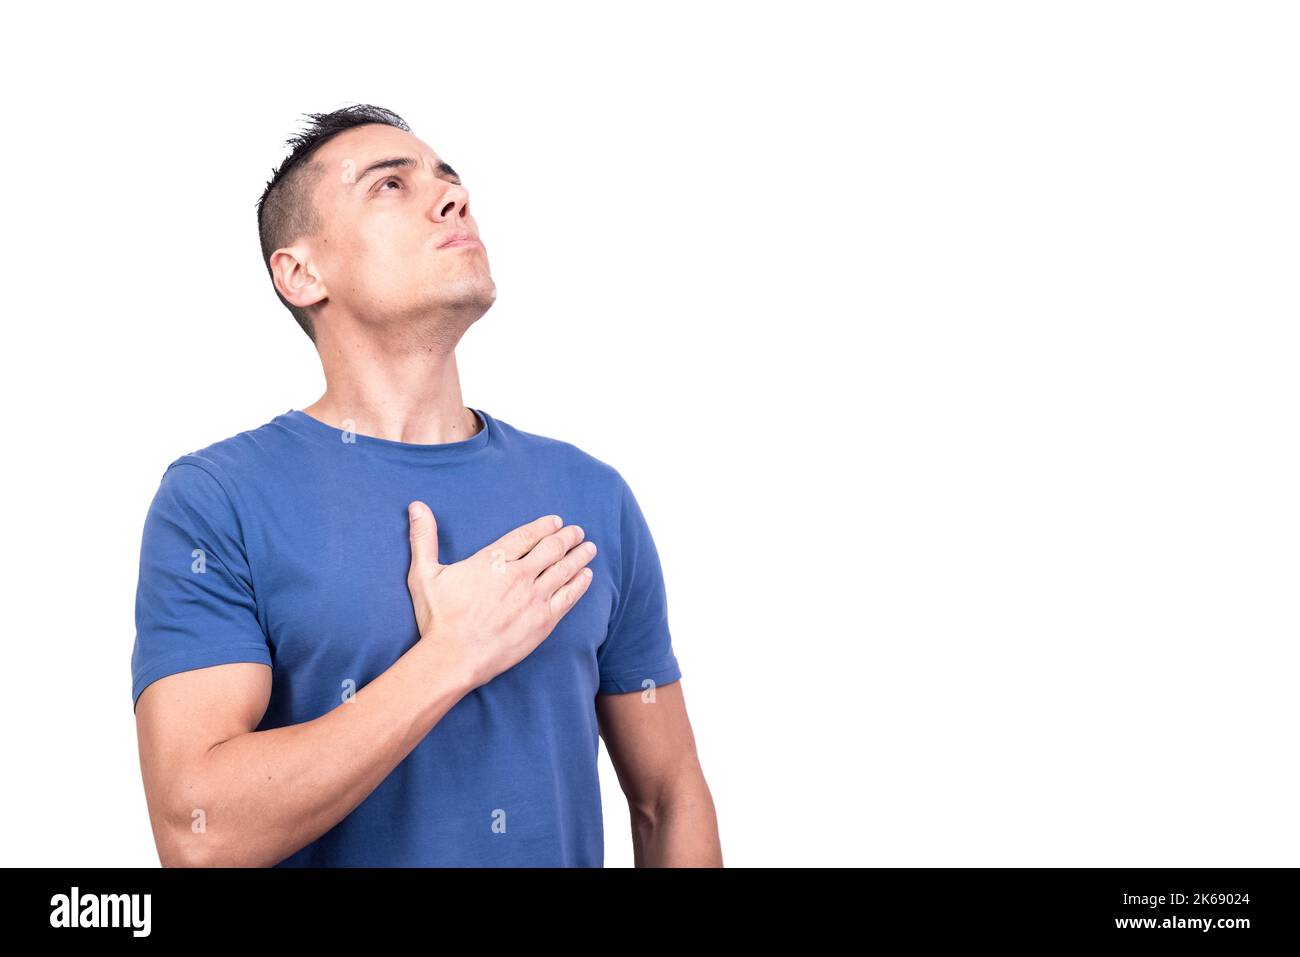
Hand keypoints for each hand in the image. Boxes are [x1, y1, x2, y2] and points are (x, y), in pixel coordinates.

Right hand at [405, 502, 596, 690]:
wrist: (455, 657)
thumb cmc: (439, 618)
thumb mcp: (425, 574)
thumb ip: (423, 538)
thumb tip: (416, 506)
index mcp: (493, 560)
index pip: (526, 536)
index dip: (544, 526)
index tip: (556, 521)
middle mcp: (518, 575)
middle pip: (551, 549)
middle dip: (567, 537)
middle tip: (577, 531)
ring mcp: (534, 598)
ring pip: (564, 570)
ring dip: (579, 556)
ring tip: (588, 547)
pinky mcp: (543, 621)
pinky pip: (568, 597)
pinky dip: (580, 583)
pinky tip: (587, 576)